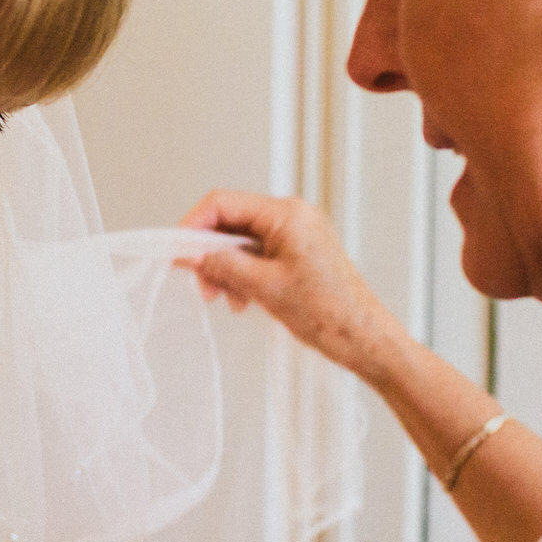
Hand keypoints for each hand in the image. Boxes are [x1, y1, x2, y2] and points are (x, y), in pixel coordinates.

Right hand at [180, 189, 396, 381]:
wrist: (364, 337)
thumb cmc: (329, 312)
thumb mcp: (264, 287)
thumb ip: (222, 264)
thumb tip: (188, 252)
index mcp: (287, 214)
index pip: (223, 203)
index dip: (193, 224)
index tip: (177, 251)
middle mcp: (292, 216)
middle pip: (230, 222)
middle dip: (211, 253)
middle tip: (203, 286)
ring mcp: (296, 234)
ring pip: (241, 241)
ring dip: (226, 268)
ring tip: (227, 299)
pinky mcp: (298, 253)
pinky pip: (257, 254)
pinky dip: (243, 274)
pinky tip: (243, 299)